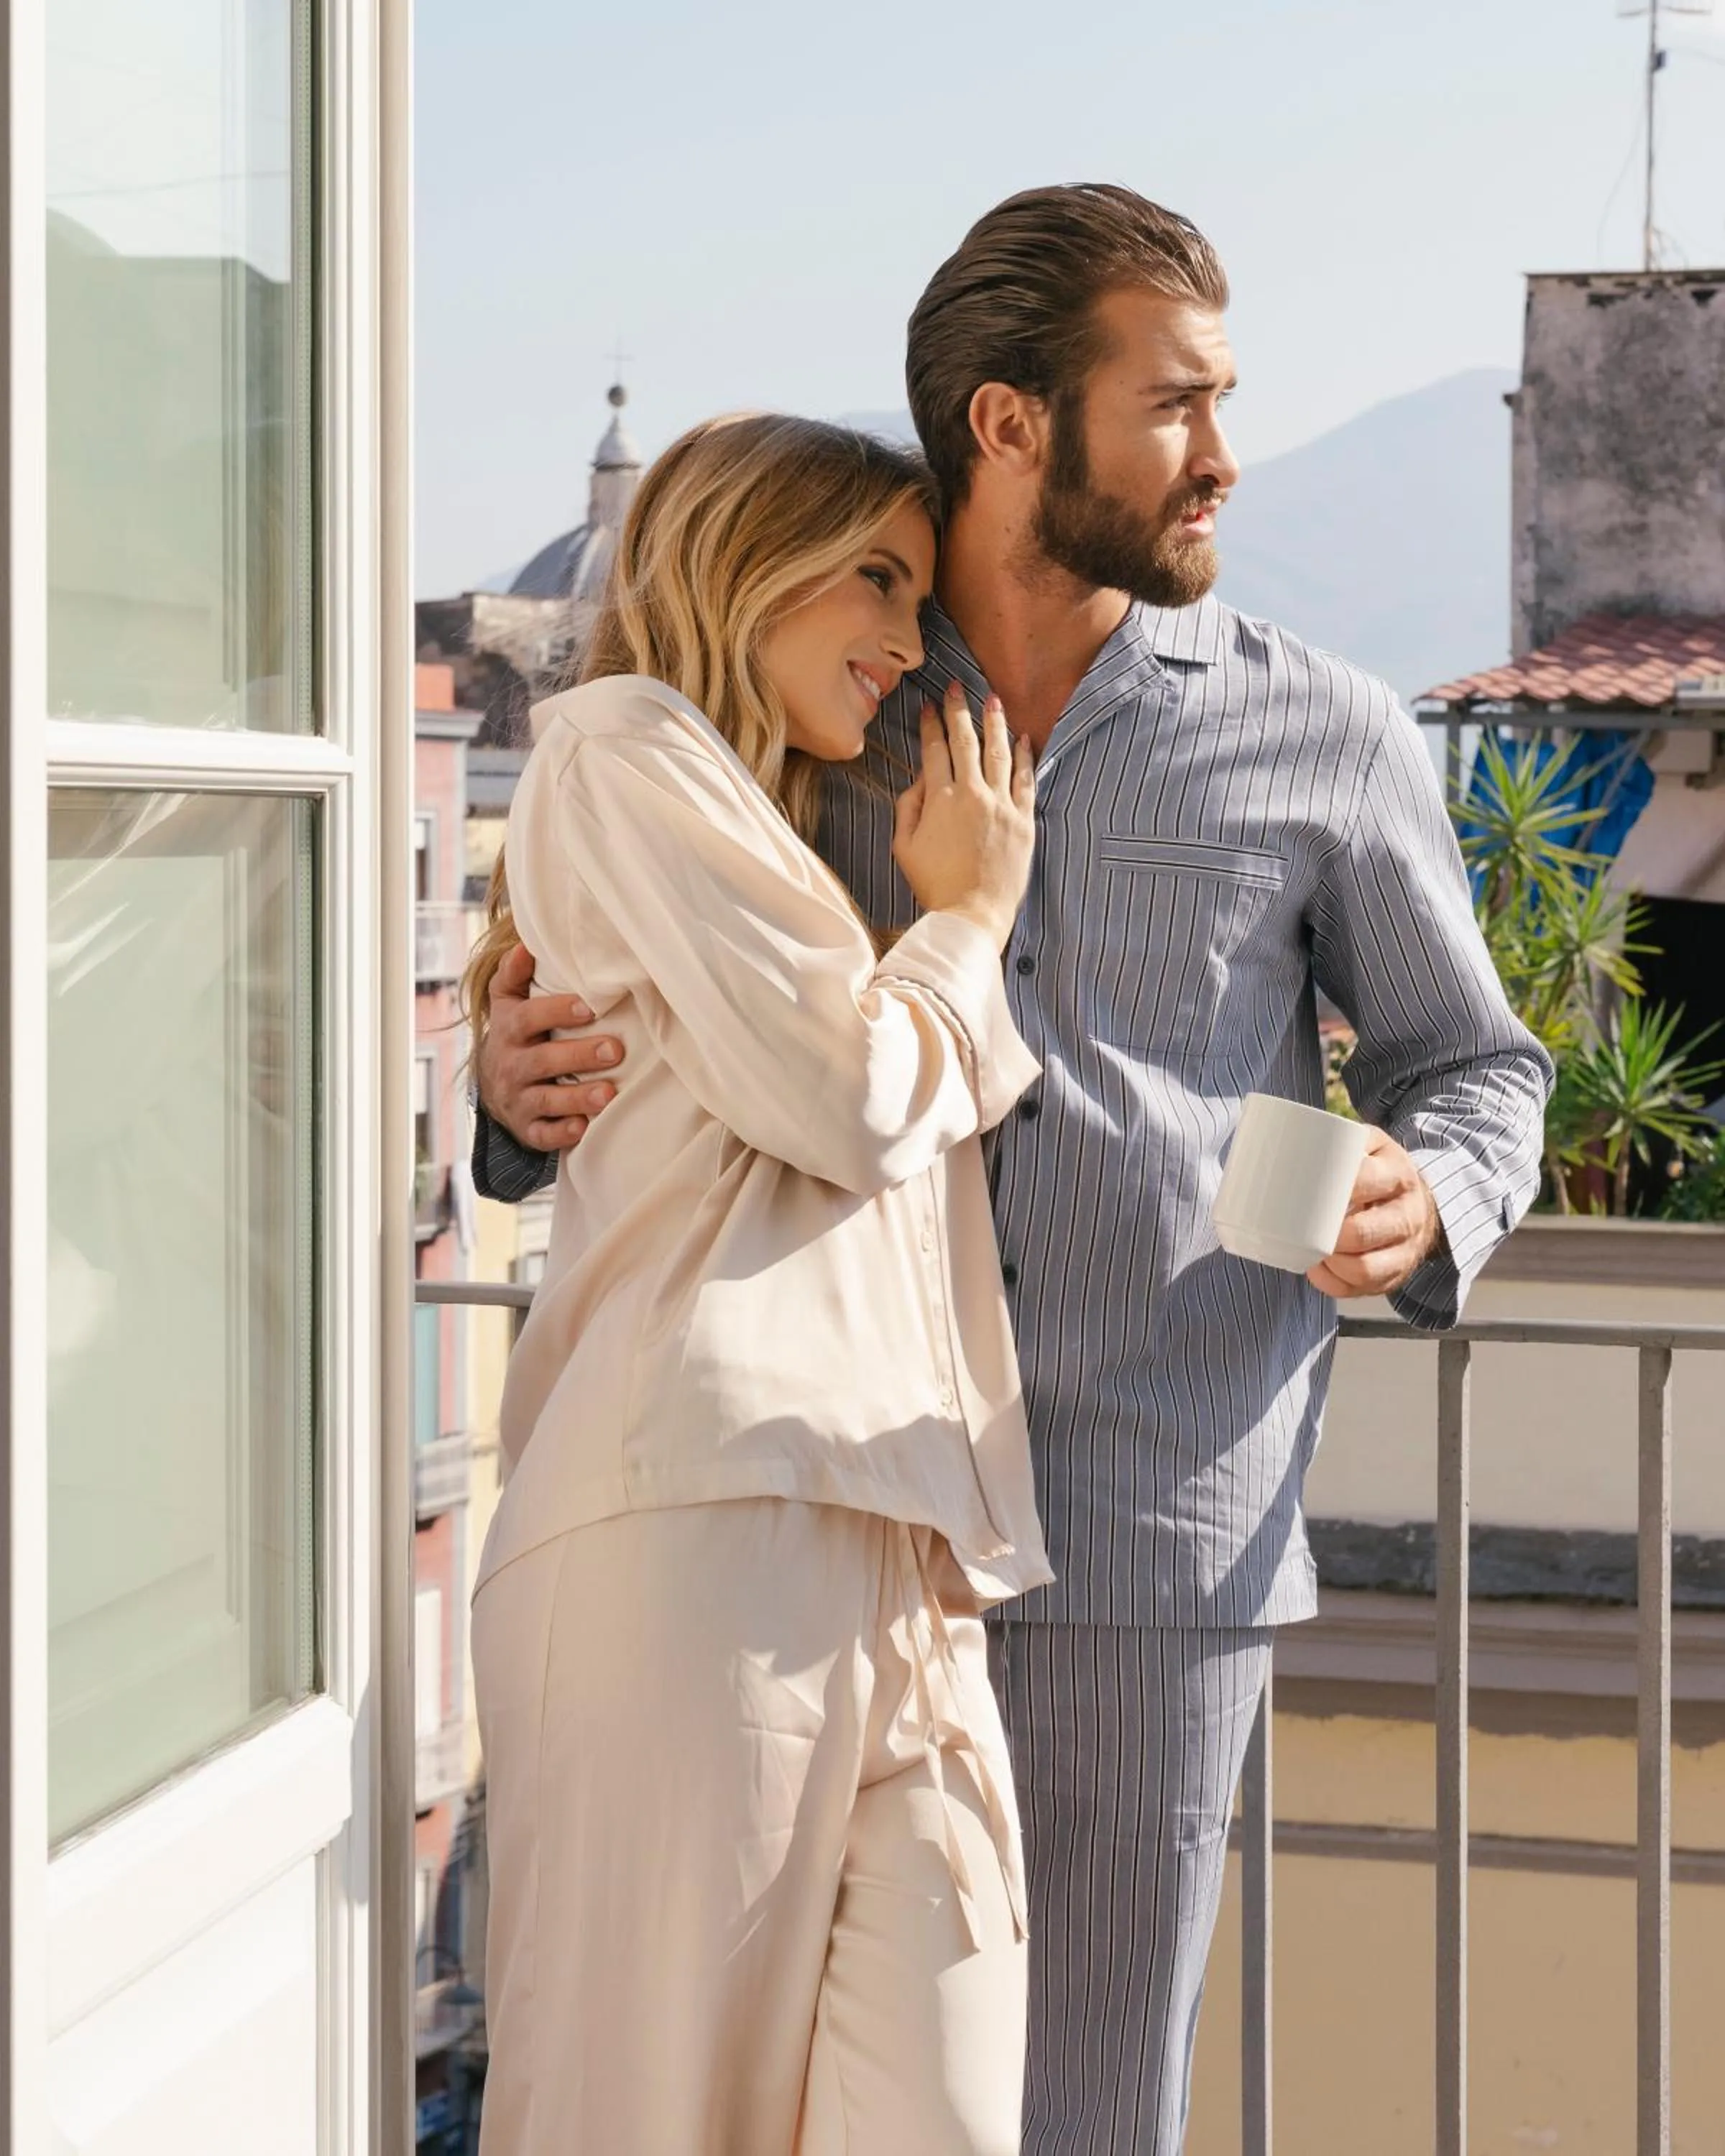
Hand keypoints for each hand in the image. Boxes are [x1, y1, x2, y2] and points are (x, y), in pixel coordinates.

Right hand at [479, 942, 624, 1153]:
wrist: (493, 1087)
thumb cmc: (516, 1036)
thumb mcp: (508, 1004)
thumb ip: (514, 975)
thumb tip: (526, 943)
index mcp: (509, 1030)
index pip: (528, 1018)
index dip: (555, 1011)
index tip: (588, 1006)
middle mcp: (511, 1065)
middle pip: (542, 1061)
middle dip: (578, 1056)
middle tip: (615, 1049)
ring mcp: (518, 1099)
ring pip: (546, 1100)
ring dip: (577, 1097)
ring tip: (609, 1093)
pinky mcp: (527, 1129)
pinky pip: (542, 1135)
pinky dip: (562, 1133)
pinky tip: (585, 1127)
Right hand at [891, 681, 1035, 951]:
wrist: (972, 914)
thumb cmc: (934, 885)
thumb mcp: (904, 847)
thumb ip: (908, 807)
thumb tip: (919, 780)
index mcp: (940, 800)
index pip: (934, 750)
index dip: (931, 725)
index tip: (928, 706)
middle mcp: (972, 795)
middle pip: (966, 742)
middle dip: (959, 710)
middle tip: (956, 687)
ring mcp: (1001, 806)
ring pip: (999, 753)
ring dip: (994, 723)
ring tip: (992, 700)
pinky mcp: (1023, 821)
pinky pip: (1026, 780)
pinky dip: (1025, 757)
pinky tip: (1024, 739)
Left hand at [1307, 1126, 1442, 1299]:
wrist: (1419, 1199)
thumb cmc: (1379, 1171)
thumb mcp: (1370, 1145)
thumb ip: (1342, 1139)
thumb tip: (1288, 1143)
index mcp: (1398, 1174)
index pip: (1368, 1181)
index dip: (1337, 1190)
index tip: (1311, 1191)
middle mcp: (1408, 1214)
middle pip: (1366, 1232)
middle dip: (1330, 1235)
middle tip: (1305, 1228)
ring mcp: (1407, 1248)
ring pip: (1367, 1268)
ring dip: (1332, 1265)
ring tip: (1311, 1253)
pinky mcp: (1398, 1274)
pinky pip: (1366, 1289)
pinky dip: (1336, 1284)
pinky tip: (1319, 1271)